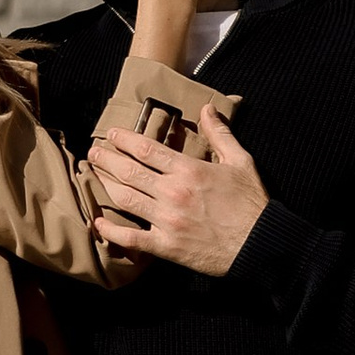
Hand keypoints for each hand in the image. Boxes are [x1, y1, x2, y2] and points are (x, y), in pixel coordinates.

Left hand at [90, 105, 267, 277]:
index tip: (112, 134)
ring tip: (94, 175)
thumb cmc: (252, 203)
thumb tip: (207, 108)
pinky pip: (131, 238)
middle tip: (94, 153)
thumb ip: (220, 134)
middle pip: (129, 171)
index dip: (124, 139)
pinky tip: (99, 222)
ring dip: (105, 185)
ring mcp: (167, 220)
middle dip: (107, 159)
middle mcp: (173, 193)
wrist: (261, 244)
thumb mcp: (241, 161)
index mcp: (189, 170)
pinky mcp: (166, 246)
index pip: (146, 149)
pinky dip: (112, 231)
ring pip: (125, 199)